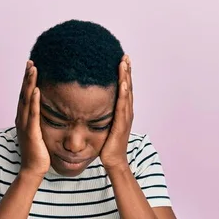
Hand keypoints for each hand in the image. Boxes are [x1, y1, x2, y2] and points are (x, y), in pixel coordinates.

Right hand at [15, 61, 50, 178]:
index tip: (32, 65)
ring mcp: (25, 125)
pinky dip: (34, 101)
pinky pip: (33, 114)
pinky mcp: (31, 133)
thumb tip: (50, 111)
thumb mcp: (40, 132)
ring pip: (26, 100)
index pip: (25, 95)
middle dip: (27, 77)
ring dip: (29, 84)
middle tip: (31, 61)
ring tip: (33, 68)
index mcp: (24, 118)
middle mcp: (21, 119)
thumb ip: (42, 121)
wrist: (33, 170)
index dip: (27, 80)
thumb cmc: (38, 153)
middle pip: (23, 93)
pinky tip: (37, 90)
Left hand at [100, 55, 133, 172]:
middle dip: (126, 71)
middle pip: (128, 87)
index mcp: (122, 111)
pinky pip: (123, 107)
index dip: (123, 74)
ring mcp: (125, 118)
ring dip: (126, 78)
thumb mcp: (103, 125)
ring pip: (127, 94)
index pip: (124, 89)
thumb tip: (91, 105)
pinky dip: (124, 94)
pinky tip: (123, 83)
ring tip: (124, 63)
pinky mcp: (121, 125)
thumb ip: (101, 114)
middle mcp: (126, 112)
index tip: (121, 60)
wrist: (113, 162)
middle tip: (124, 56)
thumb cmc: (107, 146)